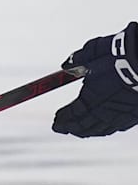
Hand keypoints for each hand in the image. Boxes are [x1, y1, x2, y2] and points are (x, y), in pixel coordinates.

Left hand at [53, 22, 137, 137]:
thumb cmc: (117, 56)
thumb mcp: (90, 54)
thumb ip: (77, 61)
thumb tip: (66, 65)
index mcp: (90, 98)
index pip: (72, 115)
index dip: (62, 120)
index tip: (56, 122)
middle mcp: (105, 111)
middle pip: (85, 126)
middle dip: (72, 128)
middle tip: (63, 127)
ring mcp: (122, 115)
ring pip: (102, 129)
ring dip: (88, 131)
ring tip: (80, 130)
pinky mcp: (135, 115)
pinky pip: (118, 126)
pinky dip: (107, 128)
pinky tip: (105, 126)